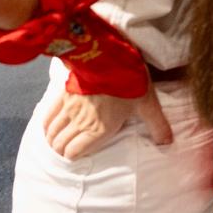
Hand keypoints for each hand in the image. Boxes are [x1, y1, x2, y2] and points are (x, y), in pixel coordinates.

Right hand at [43, 85, 172, 159]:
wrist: (107, 55)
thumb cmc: (128, 81)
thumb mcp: (148, 104)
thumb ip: (157, 125)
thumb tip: (167, 143)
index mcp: (98, 129)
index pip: (74, 152)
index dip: (72, 157)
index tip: (77, 155)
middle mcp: (79, 122)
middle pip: (59, 144)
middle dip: (61, 150)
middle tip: (67, 149)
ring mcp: (68, 108)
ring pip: (51, 131)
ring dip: (52, 139)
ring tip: (57, 140)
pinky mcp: (61, 93)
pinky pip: (46, 114)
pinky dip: (45, 123)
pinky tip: (48, 125)